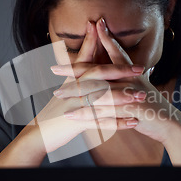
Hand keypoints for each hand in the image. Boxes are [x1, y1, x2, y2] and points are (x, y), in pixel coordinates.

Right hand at [30, 21, 142, 153]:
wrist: (39, 134)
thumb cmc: (56, 111)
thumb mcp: (67, 89)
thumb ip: (79, 70)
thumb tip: (89, 48)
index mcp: (73, 80)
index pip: (93, 61)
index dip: (109, 53)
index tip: (124, 46)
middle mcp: (74, 89)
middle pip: (99, 74)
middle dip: (121, 71)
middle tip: (141, 70)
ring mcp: (75, 104)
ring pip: (101, 97)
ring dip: (123, 96)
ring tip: (141, 96)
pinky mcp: (76, 121)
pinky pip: (101, 121)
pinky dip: (119, 122)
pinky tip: (133, 122)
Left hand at [52, 18, 180, 144]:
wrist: (171, 124)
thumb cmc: (153, 107)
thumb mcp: (142, 88)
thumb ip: (132, 78)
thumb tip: (127, 68)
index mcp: (133, 73)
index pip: (116, 52)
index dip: (106, 38)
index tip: (94, 24)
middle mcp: (131, 80)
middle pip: (99, 71)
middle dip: (74, 70)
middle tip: (54, 68)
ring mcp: (131, 94)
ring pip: (98, 91)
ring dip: (75, 94)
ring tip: (57, 95)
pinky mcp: (131, 110)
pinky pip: (105, 112)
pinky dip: (87, 114)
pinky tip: (73, 116)